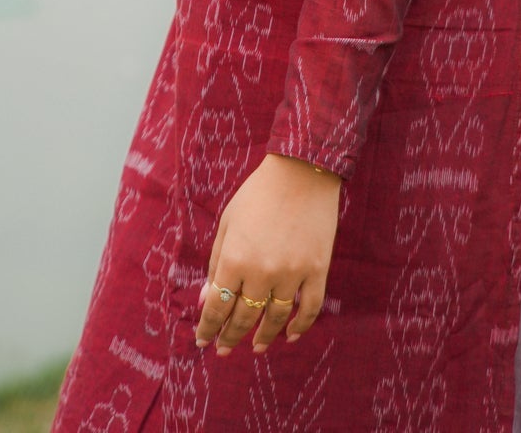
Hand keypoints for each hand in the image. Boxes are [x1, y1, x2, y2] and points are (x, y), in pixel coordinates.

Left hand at [194, 154, 340, 354]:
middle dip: (230, 336)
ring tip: (256, 348)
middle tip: (224, 348)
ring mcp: (292, 273)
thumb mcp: (228, 222)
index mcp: (234, 258)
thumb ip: (215, 262)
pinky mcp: (317, 270)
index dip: (208, 327)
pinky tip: (290, 335)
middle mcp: (261, 272)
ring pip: (275, 319)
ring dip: (264, 337)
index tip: (203, 341)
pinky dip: (300, 326)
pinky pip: (309, 309)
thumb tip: (206, 299)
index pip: (217, 306)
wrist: (302, 171)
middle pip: (244, 317)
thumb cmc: (258, 194)